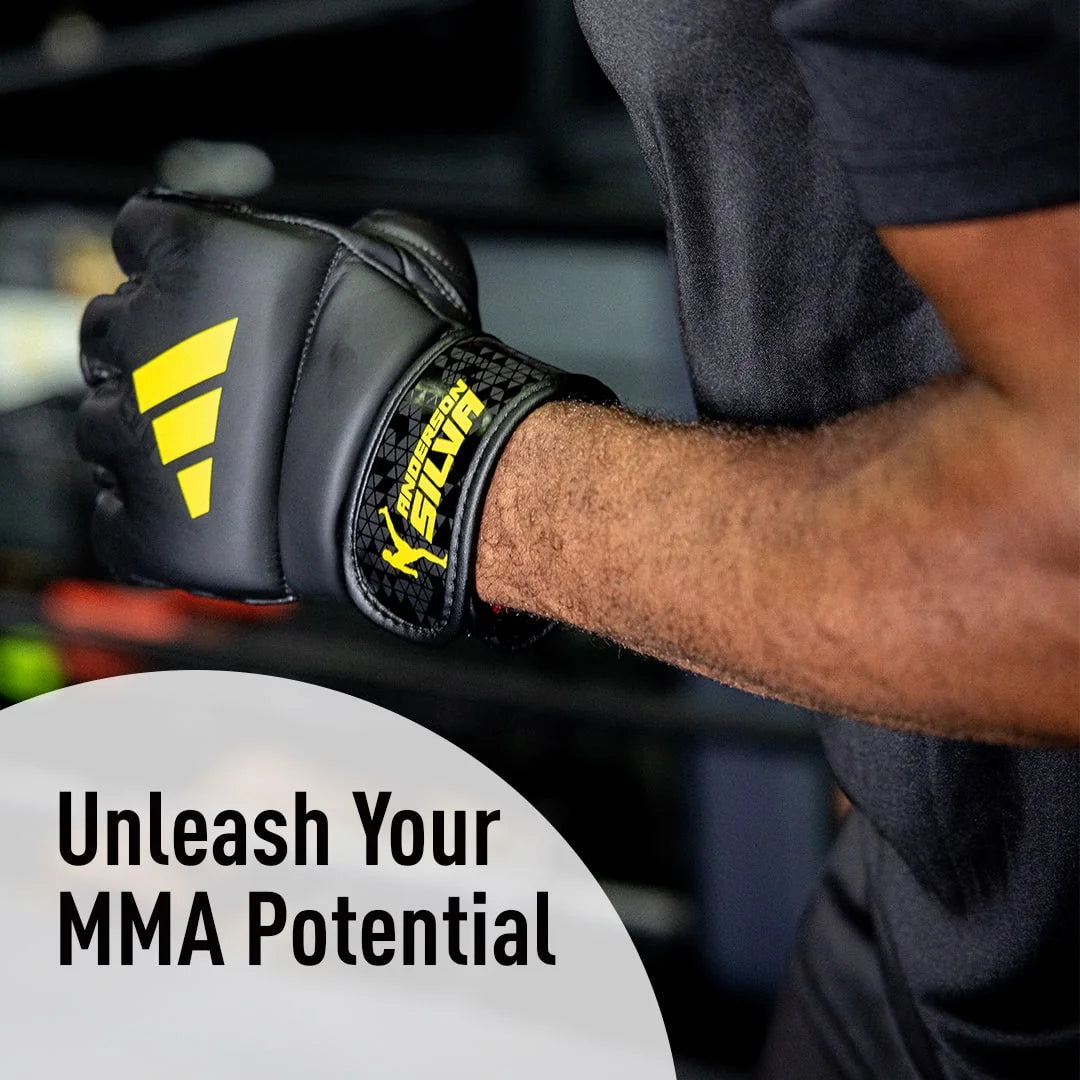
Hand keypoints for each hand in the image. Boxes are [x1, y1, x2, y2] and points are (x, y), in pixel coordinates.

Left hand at [77, 189, 611, 643]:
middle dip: (154, 352)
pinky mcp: (154, 524)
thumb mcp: (408, 259)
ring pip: (105, 426)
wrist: (432, 476)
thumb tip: (372, 237)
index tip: (207, 295)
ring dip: (149, 434)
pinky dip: (146, 514)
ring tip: (215, 452)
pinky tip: (196, 507)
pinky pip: (115, 518)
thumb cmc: (418, 375)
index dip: (179, 269)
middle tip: (213, 379)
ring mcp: (143, 437)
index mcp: (199, 259)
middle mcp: (149, 340)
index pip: (142, 239)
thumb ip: (365, 234)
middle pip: (109, 335)